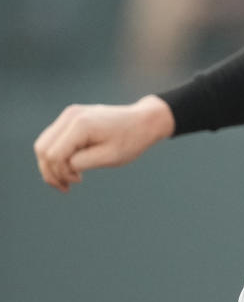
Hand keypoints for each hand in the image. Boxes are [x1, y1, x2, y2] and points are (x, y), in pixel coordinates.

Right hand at [34, 95, 174, 191]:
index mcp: (80, 124)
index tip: (79, 181)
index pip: (53, 155)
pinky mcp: (71, 118)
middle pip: (42, 149)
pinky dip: (56, 156)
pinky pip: (53, 139)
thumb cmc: (130, 140)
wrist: (143, 121)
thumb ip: (80, 162)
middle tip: (67, 187)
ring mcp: (69, 114)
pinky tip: (71, 168)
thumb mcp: (108, 158)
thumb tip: (60, 166)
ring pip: (43, 144)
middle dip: (50, 171)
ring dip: (51, 165)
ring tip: (69, 180)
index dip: (61, 173)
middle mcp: (70, 115)